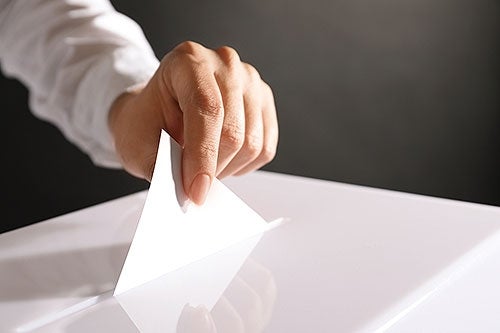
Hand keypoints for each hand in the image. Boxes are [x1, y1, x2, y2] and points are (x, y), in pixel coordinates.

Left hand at [109, 41, 277, 204]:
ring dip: (227, 168)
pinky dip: (243, 165)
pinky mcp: (264, 102)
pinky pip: (264, 149)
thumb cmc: (146, 122)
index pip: (206, 109)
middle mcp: (225, 64)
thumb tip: (186, 191)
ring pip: (251, 144)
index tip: (196, 191)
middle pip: (232, 131)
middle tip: (192, 185)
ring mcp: (250, 81)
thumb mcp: (137, 144)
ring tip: (203, 166)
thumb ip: (160, 167)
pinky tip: (222, 159)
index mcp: (188, 60)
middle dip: (212, 168)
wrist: (158, 111)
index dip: (203, 155)